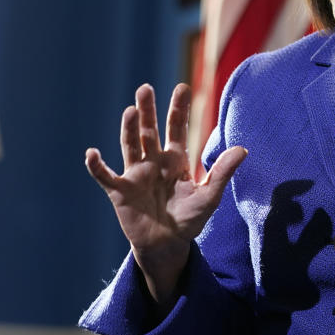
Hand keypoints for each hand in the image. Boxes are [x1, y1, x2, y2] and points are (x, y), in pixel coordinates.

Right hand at [85, 83, 246, 305]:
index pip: (176, 127)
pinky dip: (97, 166)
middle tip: (145, 88)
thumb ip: (222, 172)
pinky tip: (91, 153)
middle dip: (148, 110)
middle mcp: (154, 161)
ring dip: (129, 129)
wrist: (167, 247)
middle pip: (149, 130)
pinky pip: (106, 176)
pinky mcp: (120, 192)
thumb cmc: (189, 220)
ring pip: (131, 145)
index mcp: (175, 159)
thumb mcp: (209, 196)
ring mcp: (136, 174)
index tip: (182, 87)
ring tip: (131, 111)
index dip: (179, 108)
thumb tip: (243, 149)